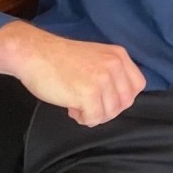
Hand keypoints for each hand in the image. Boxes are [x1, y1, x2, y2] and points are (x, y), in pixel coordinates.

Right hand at [0, 21, 144, 126]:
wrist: (35, 53)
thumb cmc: (59, 58)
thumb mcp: (95, 58)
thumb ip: (110, 74)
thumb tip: (117, 100)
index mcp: (119, 55)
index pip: (138, 86)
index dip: (122, 98)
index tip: (105, 99)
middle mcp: (115, 65)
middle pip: (125, 102)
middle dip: (107, 109)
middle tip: (88, 106)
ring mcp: (103, 79)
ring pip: (110, 113)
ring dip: (94, 115)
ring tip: (77, 106)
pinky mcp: (88, 93)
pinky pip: (94, 118)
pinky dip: (83, 119)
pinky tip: (71, 108)